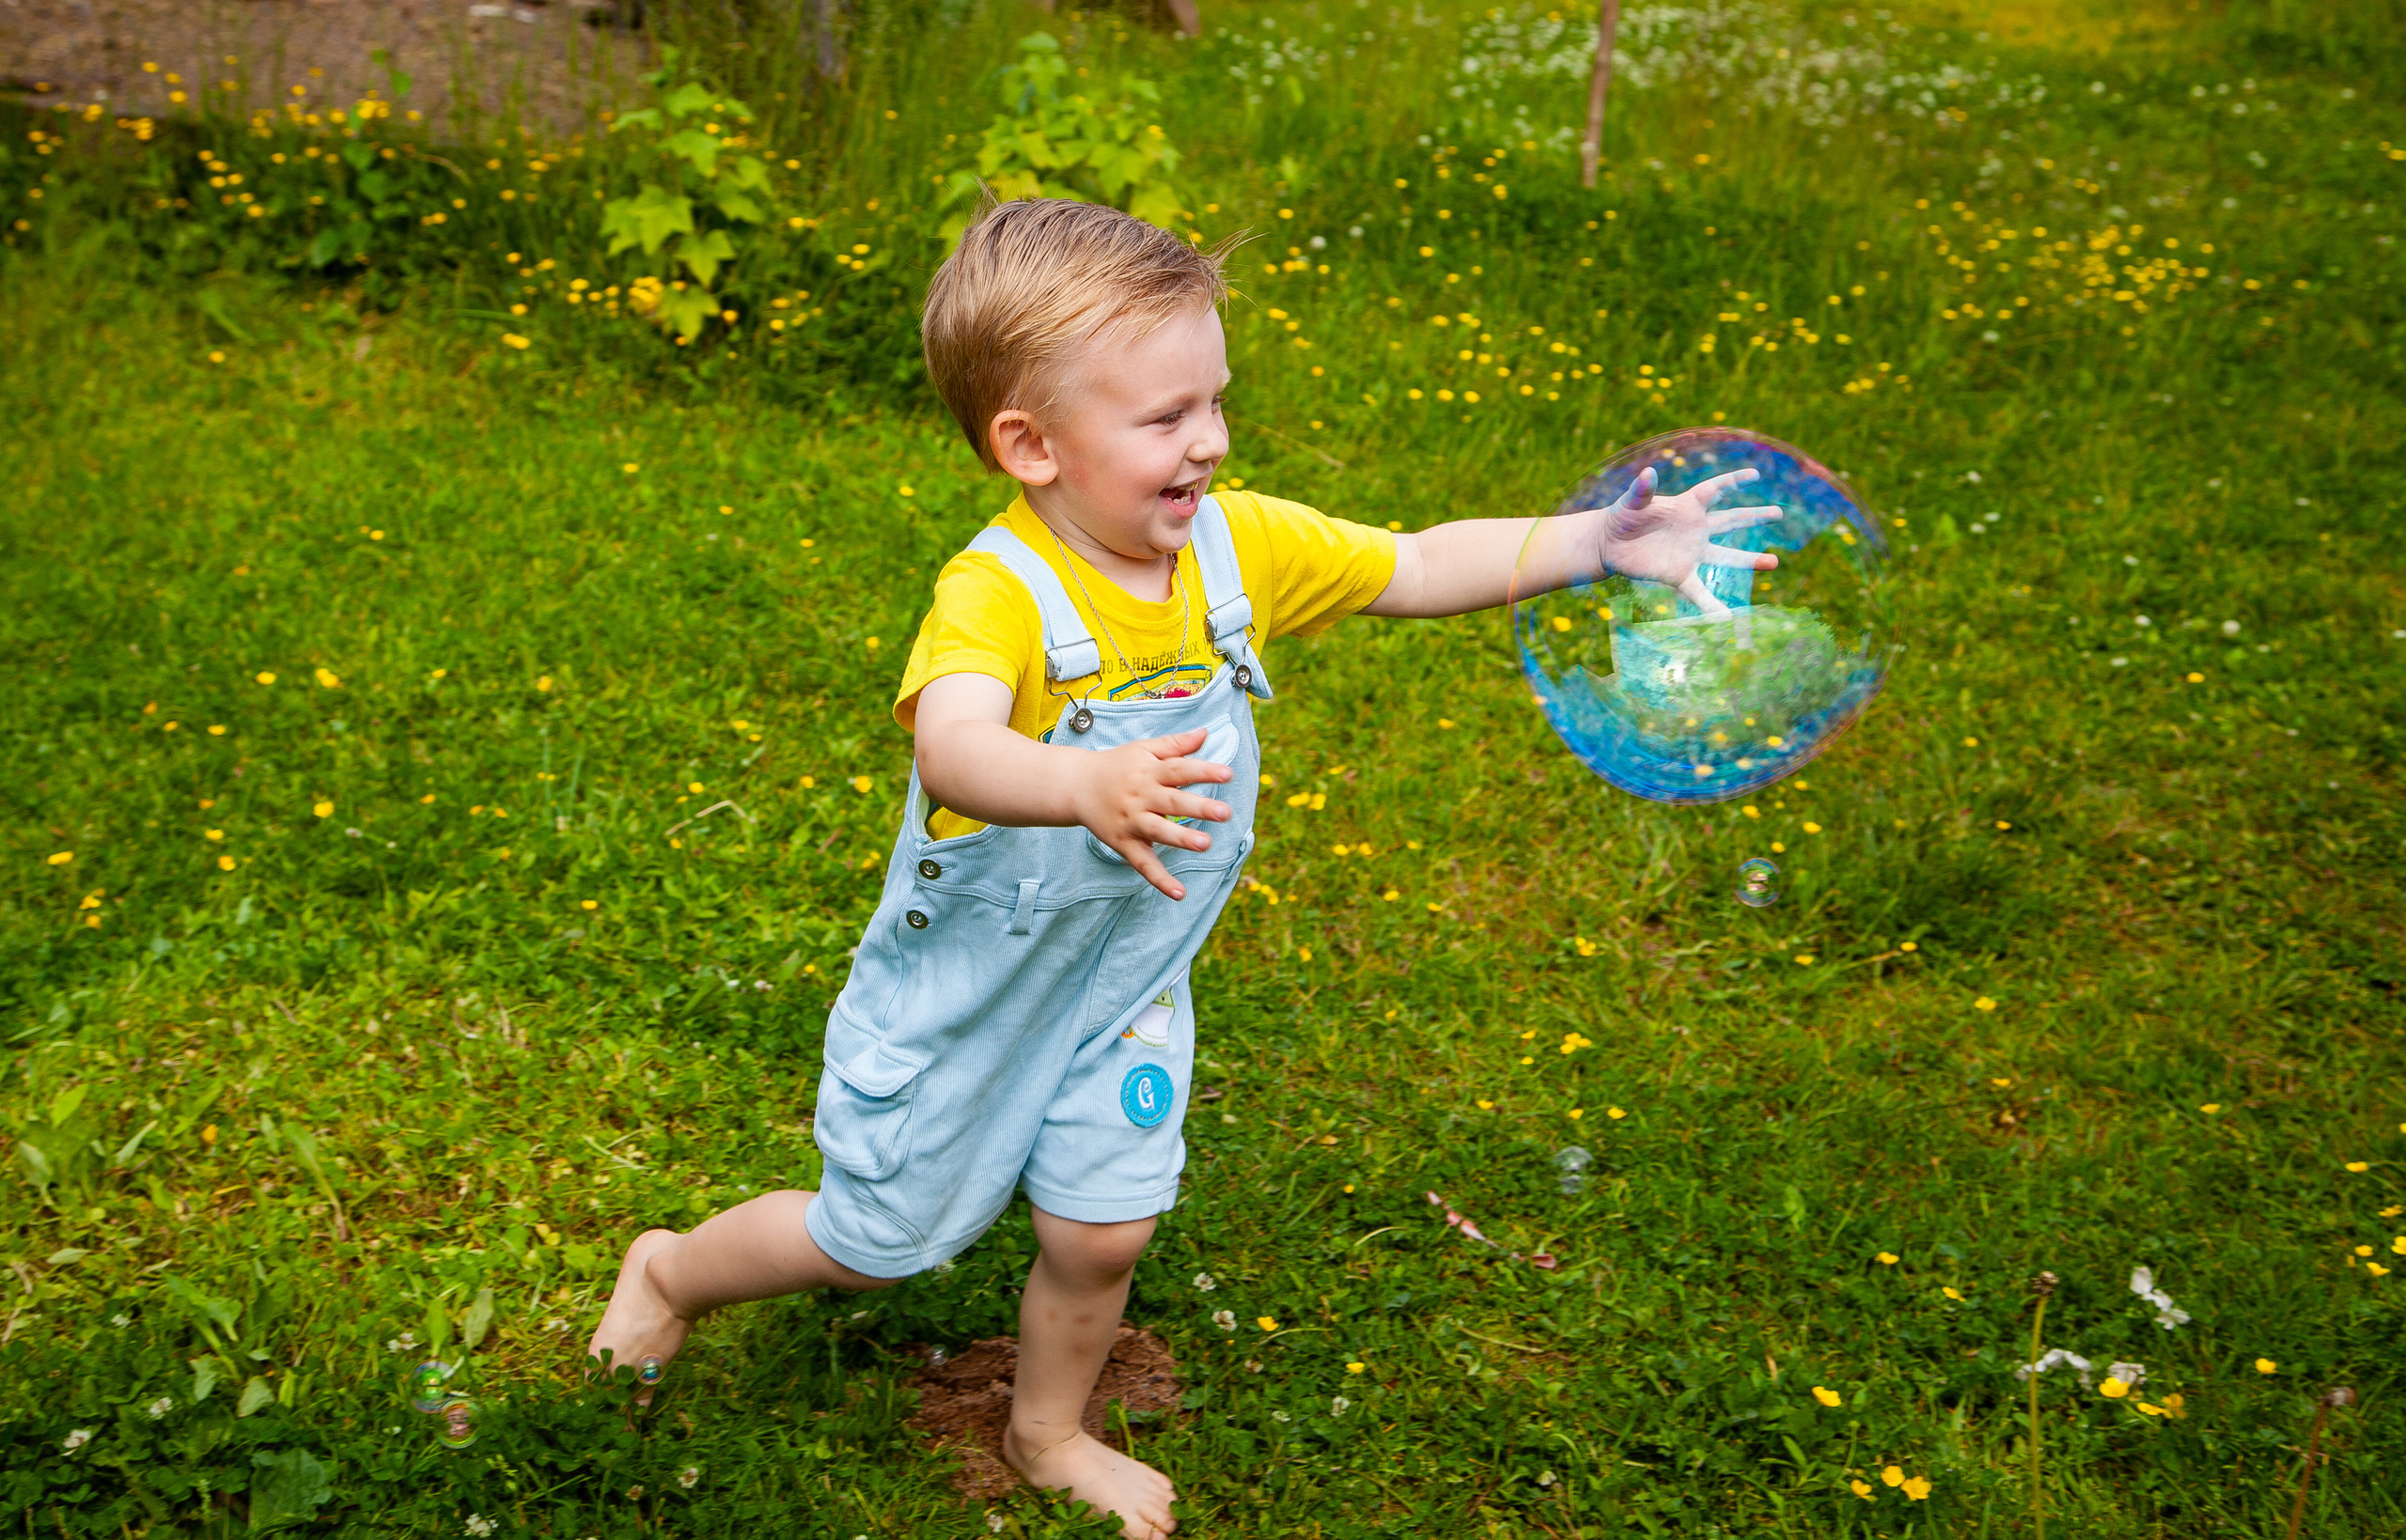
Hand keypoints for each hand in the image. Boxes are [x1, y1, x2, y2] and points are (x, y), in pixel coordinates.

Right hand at [1070, 726, 1233, 899]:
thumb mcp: (1143, 749)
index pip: (1180, 770)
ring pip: (1158, 832)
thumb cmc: (1117, 765)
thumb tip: (1206, 733)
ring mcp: (1132, 821)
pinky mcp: (1124, 843)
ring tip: (1205, 844)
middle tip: (1225, 813)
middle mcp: (1141, 797)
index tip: (1228, 774)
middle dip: (1199, 808)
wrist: (1076, 786)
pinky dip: (1160, 880)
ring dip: (1181, 839)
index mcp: (1150, 772)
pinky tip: (1179, 893)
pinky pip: (1143, 863)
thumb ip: (1175, 744)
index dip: (1204, 771)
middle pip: (1172, 802)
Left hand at [1597, 465, 1783, 617]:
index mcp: (1686, 506)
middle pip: (1731, 520)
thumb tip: (1648, 473)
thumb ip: (1642, 489)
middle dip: (1754, 517)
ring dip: (1749, 560)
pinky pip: (1699, 591)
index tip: (1754, 474)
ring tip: (1774, 563)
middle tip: (1779, 513)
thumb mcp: (1631, 501)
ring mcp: (1690, 553)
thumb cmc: (1622, 516)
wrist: (1610, 544)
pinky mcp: (1679, 574)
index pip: (1714, 490)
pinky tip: (1726, 618)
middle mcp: (1695, 529)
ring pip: (1726, 557)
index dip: (1733, 482)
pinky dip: (1710, 604)